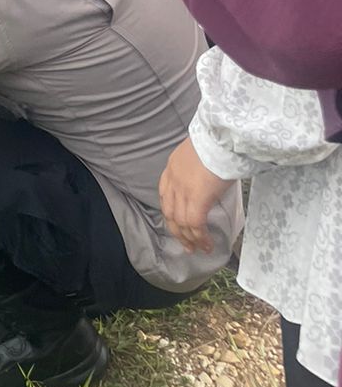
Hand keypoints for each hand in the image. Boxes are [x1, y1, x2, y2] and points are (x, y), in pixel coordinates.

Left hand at [160, 137, 232, 254]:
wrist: (221, 137)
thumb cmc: (216, 141)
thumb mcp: (199, 153)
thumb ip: (197, 168)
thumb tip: (207, 180)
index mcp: (172, 166)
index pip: (165, 194)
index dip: (170, 212)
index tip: (177, 223)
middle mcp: (173, 180)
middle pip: (169, 212)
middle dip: (177, 231)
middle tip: (186, 244)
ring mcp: (183, 190)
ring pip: (181, 222)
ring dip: (189, 238)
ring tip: (198, 249)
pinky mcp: (197, 199)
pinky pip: (195, 224)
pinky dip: (200, 237)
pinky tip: (208, 244)